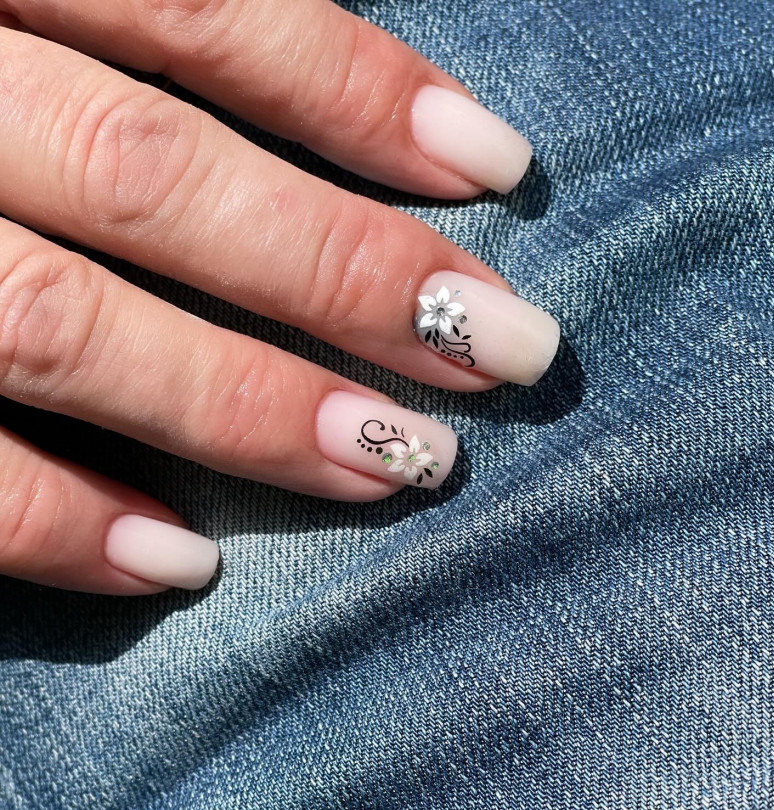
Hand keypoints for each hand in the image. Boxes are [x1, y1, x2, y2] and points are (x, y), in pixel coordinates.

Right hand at [0, 1, 558, 593]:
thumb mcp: (29, 29)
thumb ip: (134, 55)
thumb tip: (316, 130)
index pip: (192, 10)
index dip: (352, 87)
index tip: (497, 168)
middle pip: (151, 179)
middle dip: (342, 271)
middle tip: (499, 349)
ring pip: (60, 324)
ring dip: (245, 406)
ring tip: (394, 465)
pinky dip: (63, 521)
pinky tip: (184, 563)